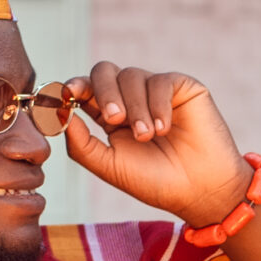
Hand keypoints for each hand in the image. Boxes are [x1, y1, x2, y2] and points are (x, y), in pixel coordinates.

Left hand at [61, 63, 252, 230]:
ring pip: (131, 76)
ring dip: (136, 108)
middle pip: (104, 71)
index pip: (85, 89)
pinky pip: (160, 80)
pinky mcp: (182, 87)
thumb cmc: (154, 180)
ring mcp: (156, 91)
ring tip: (147, 136)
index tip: (68, 93)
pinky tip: (164, 128)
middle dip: (103, 91)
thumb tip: (60, 115)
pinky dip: (158, 105)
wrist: (199, 190)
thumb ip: (80, 143)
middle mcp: (131, 98)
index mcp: (109, 116)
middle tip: (114, 119)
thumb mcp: (109, 166)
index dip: (74, 86)